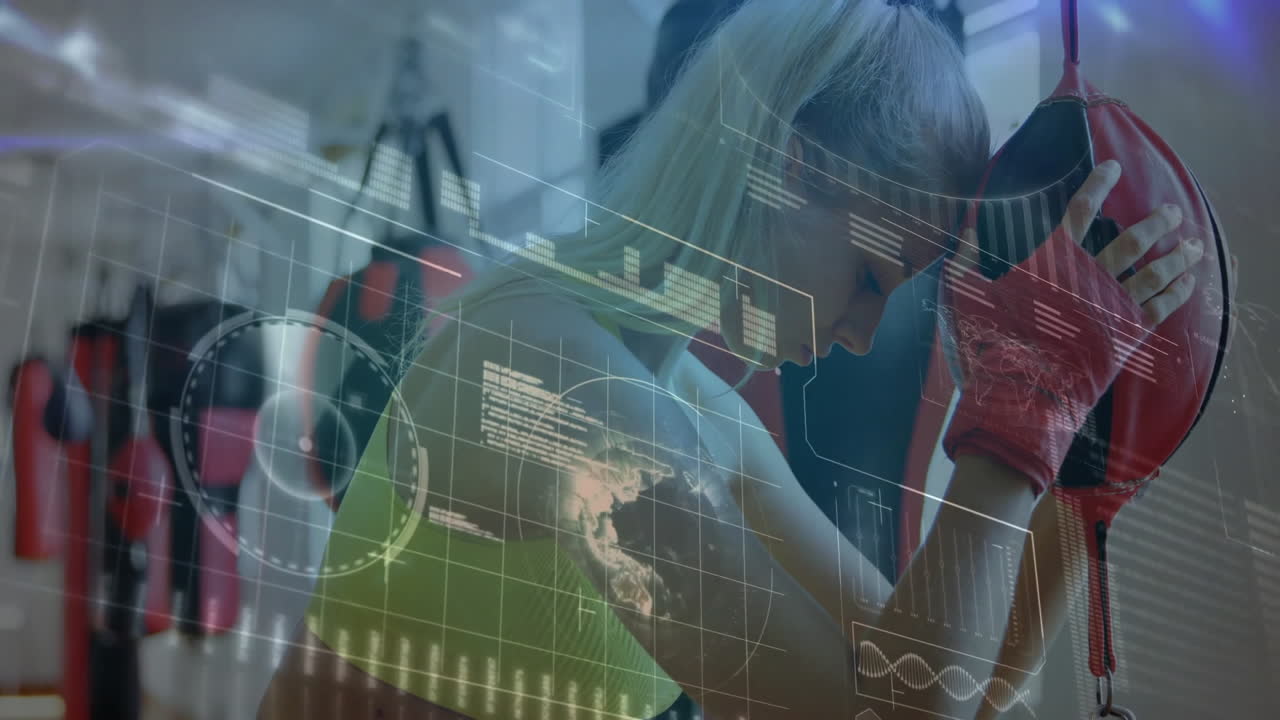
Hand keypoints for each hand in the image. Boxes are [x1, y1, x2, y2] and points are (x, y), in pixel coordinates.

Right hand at [940, 159, 1201, 494]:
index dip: (1097, 185)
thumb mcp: (962, 296)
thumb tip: (969, 229)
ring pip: (1153, 273)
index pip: (1079, 212)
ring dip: (1178, 257)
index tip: (1113, 167)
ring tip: (1194, 246)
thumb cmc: (986, 343)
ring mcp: (1110, 308)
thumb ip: (965, 260)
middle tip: (1173, 212)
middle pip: (1131, 241)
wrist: (1016, 393)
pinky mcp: (1122, 338)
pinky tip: (1188, 284)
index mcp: (1052, 263)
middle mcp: (1088, 279)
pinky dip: (1176, 294)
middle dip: (1156, 223)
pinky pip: (1158, 310)